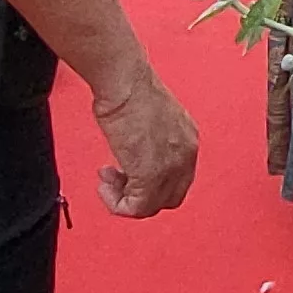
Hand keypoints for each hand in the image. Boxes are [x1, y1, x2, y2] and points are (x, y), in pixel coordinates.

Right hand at [88, 67, 199, 216]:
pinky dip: (117, 203)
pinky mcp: (151, 177)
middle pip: (168, 197)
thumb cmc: (130, 90)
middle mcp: (185, 155)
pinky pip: (136, 208)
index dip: (151, 182)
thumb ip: (150, 142)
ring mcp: (171, 168)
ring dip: (124, 199)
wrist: (125, 83)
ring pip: (152, 206)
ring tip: (107, 180)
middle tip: (116, 179)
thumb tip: (135, 154)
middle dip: (139, 194)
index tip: (128, 173)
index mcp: (187, 140)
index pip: (177, 179)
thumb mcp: (149, 120)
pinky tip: (105, 185)